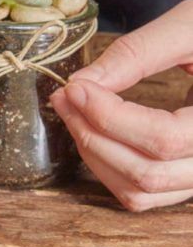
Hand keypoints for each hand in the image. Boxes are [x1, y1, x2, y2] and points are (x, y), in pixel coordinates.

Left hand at [51, 0, 192, 210]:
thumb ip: (137, 53)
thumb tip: (81, 84)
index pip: (164, 139)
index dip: (109, 116)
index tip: (74, 87)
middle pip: (147, 173)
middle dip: (93, 135)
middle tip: (65, 98)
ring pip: (142, 191)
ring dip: (95, 155)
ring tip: (73, 113)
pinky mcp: (190, 176)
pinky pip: (144, 193)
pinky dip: (109, 168)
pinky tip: (93, 134)